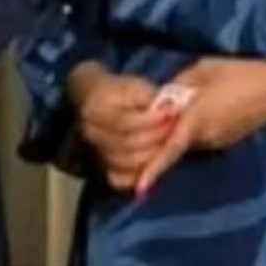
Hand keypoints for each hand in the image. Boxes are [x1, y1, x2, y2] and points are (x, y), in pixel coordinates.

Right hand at [68, 63, 171, 191]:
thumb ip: (150, 98)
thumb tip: (170, 108)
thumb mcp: (134, 86)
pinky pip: (120, 179)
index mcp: (95, 110)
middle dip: (155, 138)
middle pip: (126, 144)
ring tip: (167, 142)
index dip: (149, 121)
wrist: (99, 103)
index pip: (123, 121)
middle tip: (174, 129)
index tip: (170, 114)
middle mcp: (91, 133)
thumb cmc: (120, 93)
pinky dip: (138, 175)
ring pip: (126, 162)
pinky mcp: (102, 167)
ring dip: (152, 155)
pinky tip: (153, 163)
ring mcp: (95, 151)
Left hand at [134, 57, 265, 195]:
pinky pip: (201, 138)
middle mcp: (205, 137)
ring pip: (188, 141)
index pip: (170, 148)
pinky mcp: (226, 141)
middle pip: (174, 143)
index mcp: (196, 119)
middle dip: (159, 138)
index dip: (154, 168)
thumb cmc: (240, 74)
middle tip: (146, 121)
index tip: (140, 187)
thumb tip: (162, 97)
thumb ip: (179, 84)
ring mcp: (217, 142)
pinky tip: (202, 110)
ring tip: (178, 109)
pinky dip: (194, 130)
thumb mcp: (203, 69)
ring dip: (178, 131)